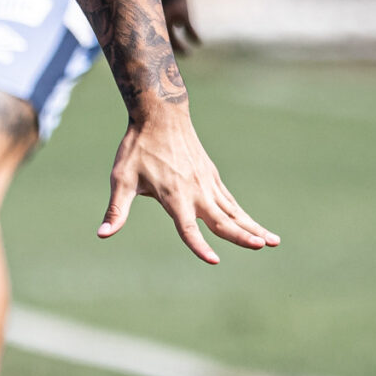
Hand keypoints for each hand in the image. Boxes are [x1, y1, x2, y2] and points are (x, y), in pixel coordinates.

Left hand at [102, 100, 277, 263]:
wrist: (161, 115)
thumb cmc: (138, 148)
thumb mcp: (122, 179)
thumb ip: (117, 209)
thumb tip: (102, 234)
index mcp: (174, 196)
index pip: (187, 227)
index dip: (198, 245)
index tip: (212, 260)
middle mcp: (195, 191)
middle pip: (221, 220)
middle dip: (242, 234)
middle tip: (261, 245)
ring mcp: (207, 184)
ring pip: (234, 211)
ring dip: (253, 227)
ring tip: (274, 242)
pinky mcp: (212, 177)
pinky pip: (231, 202)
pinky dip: (244, 216)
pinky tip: (256, 228)